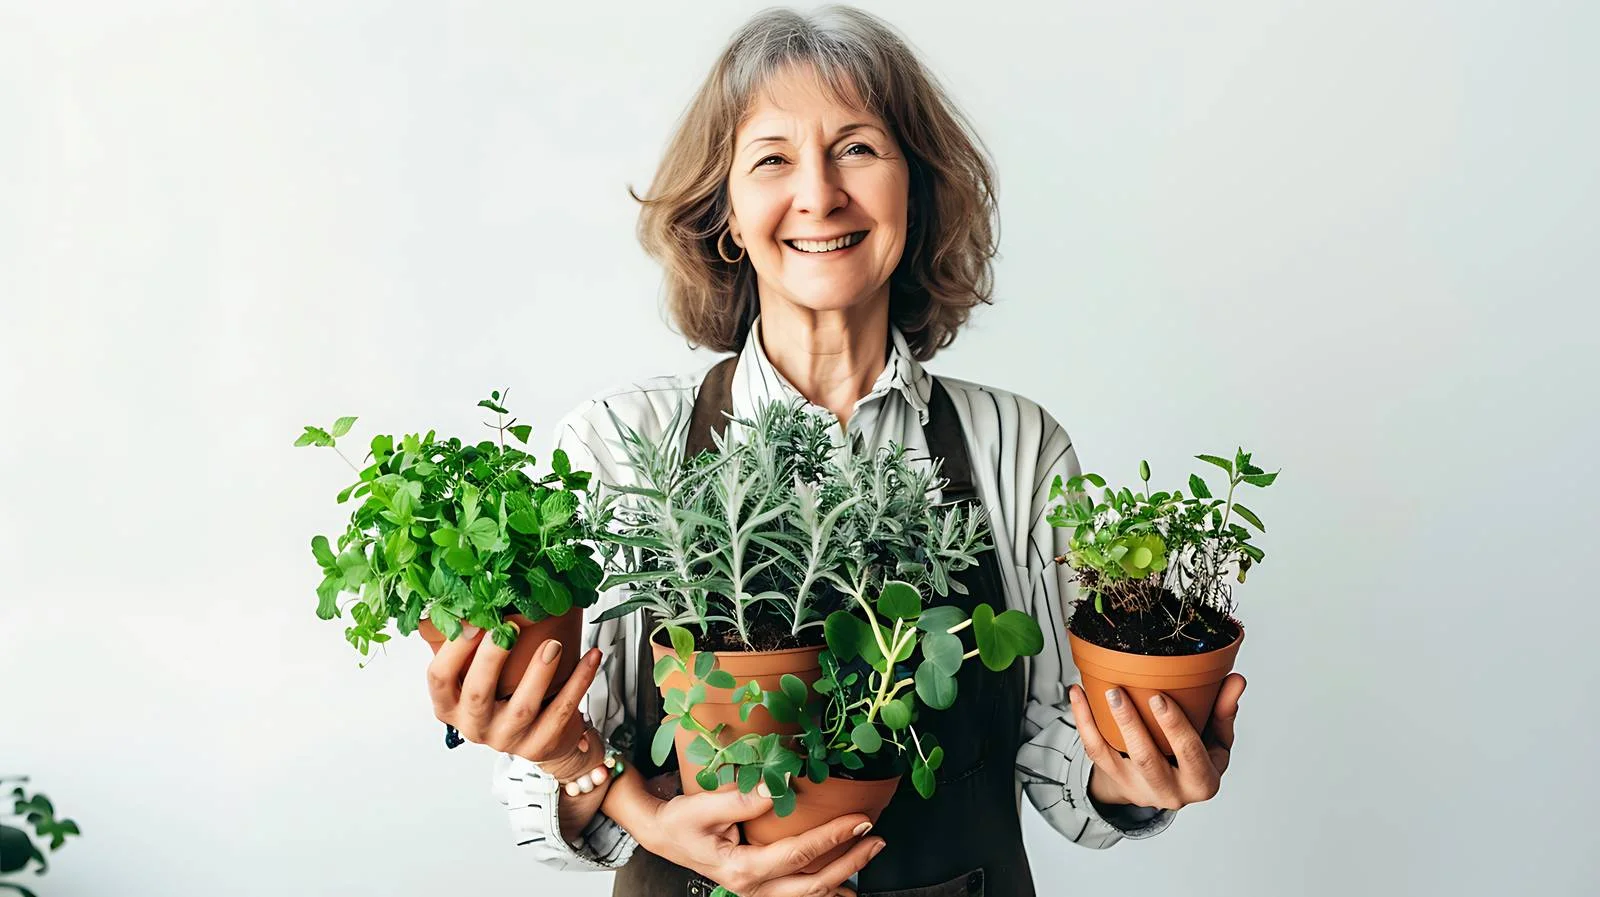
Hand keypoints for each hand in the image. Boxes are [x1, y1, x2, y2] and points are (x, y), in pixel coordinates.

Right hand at [426, 624, 603, 768]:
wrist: (540, 736)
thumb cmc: (503, 695)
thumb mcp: (478, 675)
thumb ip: (473, 644)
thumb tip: (475, 591)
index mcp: (451, 705)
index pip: (439, 678)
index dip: (453, 650)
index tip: (473, 620)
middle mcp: (474, 725)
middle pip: (478, 694)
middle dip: (492, 659)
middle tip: (508, 628)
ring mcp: (507, 739)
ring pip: (522, 708)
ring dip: (539, 673)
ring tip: (553, 644)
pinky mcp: (540, 745)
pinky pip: (561, 712)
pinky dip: (579, 682)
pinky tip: (591, 657)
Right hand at [642, 781, 884, 896]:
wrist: (664, 835)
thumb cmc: (681, 821)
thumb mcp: (703, 807)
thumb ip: (740, 799)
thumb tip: (776, 785)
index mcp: (743, 870)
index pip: (799, 855)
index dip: (834, 837)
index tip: (860, 820)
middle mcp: (753, 888)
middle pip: (813, 885)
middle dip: (850, 863)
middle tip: (876, 840)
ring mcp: (758, 891)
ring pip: (809, 895)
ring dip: (843, 876)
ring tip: (869, 854)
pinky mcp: (761, 886)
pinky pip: (798, 893)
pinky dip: (825, 888)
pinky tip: (844, 883)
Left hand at [1069, 672, 1244, 811]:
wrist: (1171, 785)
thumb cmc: (1197, 757)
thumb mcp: (1216, 740)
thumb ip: (1224, 711)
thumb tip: (1236, 680)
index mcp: (1202, 782)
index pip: (1189, 754)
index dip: (1174, 727)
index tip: (1159, 698)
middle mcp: (1170, 792)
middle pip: (1148, 759)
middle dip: (1131, 725)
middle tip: (1119, 692)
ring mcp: (1139, 788)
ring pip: (1115, 759)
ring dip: (1102, 723)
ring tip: (1099, 691)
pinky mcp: (1116, 780)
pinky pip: (1095, 752)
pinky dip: (1083, 722)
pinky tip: (1078, 695)